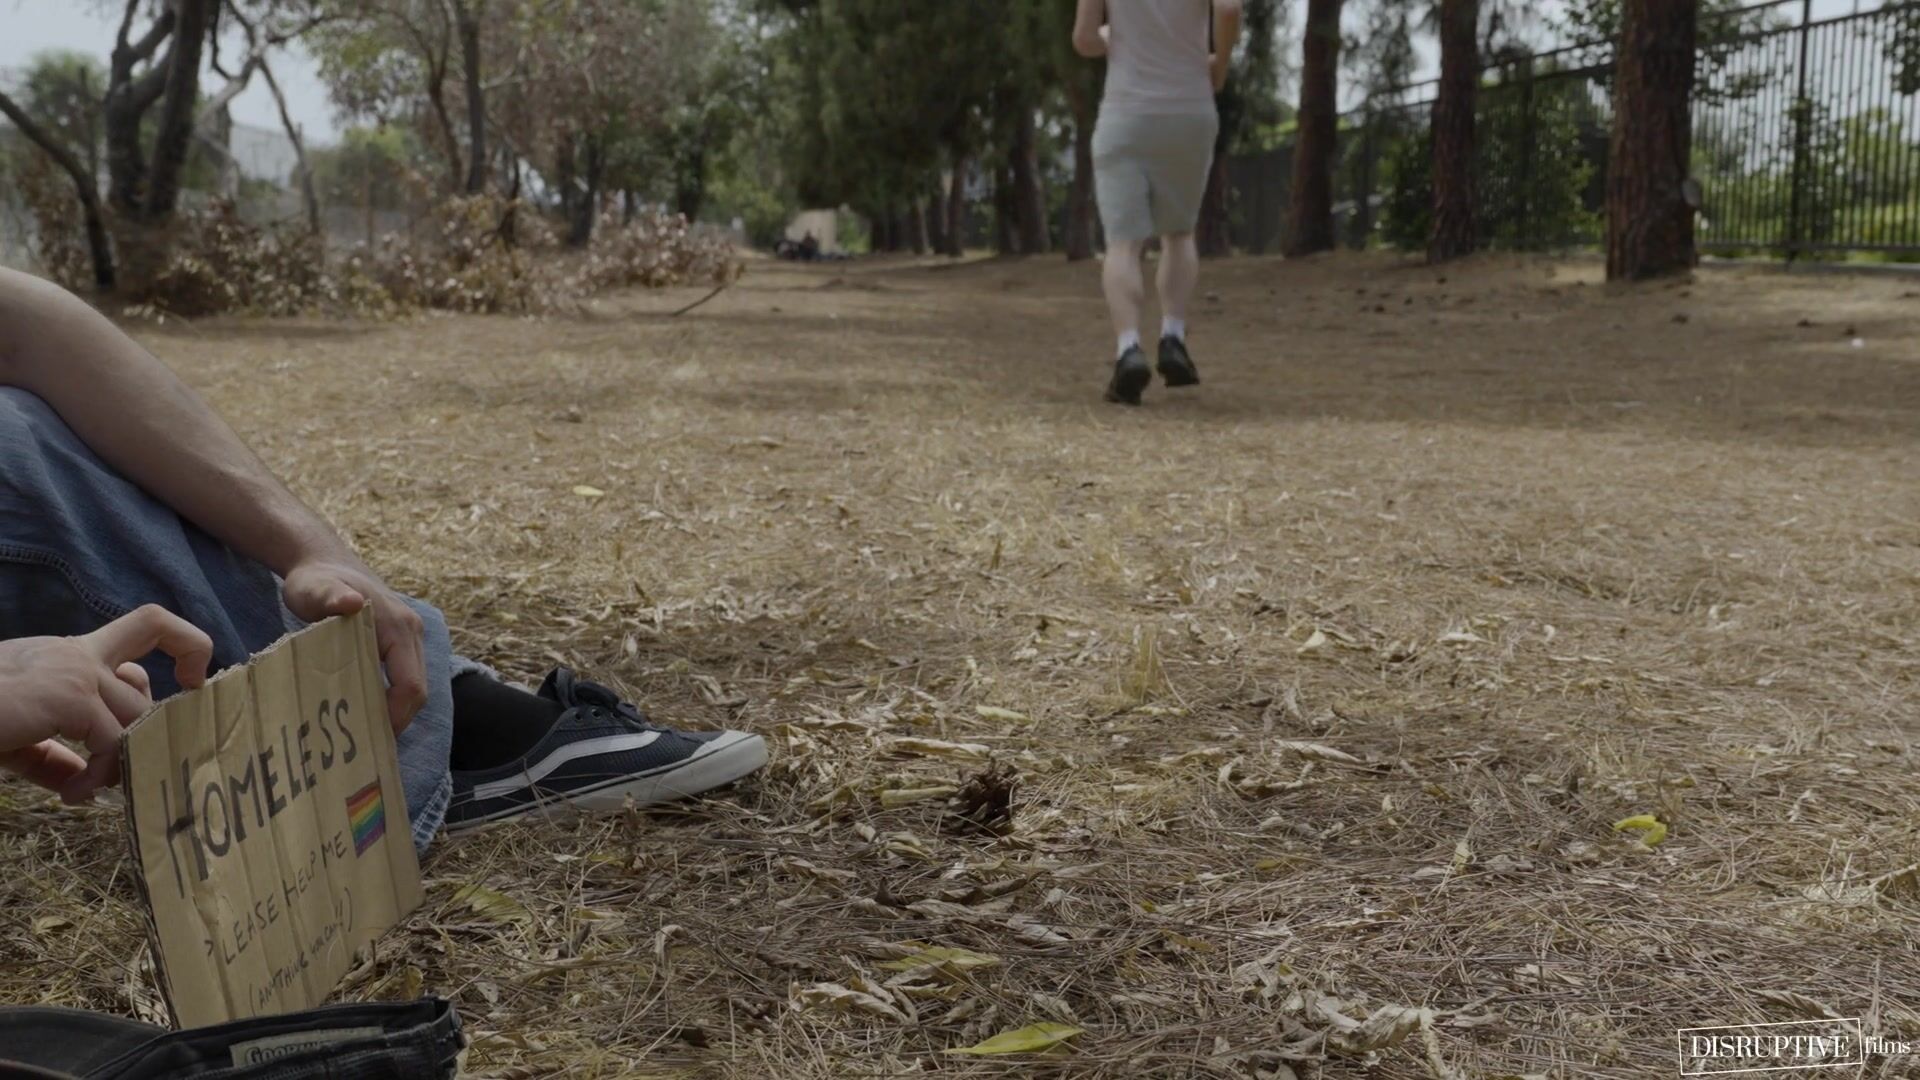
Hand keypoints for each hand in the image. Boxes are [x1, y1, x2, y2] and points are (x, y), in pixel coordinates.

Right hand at [0, 605, 211, 802]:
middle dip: (160, 708)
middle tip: (139, 755)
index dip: (182, 646)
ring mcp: (74, 670)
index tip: (190, 682)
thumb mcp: (18, 738)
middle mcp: (75, 652)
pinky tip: (73, 795)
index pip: (144, 627)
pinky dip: (102, 774)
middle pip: (151, 658)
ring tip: (86, 791)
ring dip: (120, 763)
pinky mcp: (69, 696)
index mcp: (64, 653)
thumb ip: (55, 754)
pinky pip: (114, 741)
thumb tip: (84, 781)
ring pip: (136, 715)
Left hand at [282, 557, 426, 734]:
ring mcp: (407, 639)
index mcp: (398, 627)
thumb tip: (352, 603)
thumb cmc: (316, 579)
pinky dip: (389, 700)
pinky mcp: (399, 644)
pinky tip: (364, 714)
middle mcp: (411, 634)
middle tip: (365, 747)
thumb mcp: (314, 589)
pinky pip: (403, 679)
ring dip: (393, 712)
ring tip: (363, 736)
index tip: (369, 738)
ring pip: (412, 686)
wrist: (324, 562)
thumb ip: (329, 596)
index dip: (396, 716)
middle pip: (417, 691)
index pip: (411, 684)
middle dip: (396, 720)